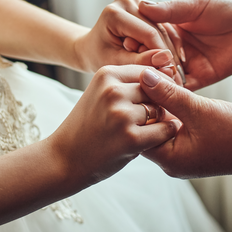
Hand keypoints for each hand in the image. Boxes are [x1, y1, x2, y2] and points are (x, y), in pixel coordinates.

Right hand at [49, 65, 178, 184]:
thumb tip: (168, 75)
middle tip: (141, 121)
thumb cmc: (88, 126)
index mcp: (106, 74)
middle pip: (156, 91)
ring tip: (137, 131)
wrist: (63, 159)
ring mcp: (121, 115)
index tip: (150, 102)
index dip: (155, 87)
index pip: (148, 72)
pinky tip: (149, 141)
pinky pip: (163, 131)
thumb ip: (129, 84)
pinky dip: (162, 136)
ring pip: (160, 111)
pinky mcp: (130, 138)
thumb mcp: (102, 94)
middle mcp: (113, 91)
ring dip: (157, 122)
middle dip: (156, 105)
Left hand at [73, 0, 183, 84]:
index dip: (163, 56)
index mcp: (115, 13)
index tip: (173, 75)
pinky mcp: (145, 6)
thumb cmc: (98, 56)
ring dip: (170, 51)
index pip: (148, 34)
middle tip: (179, 79)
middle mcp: (127, 2)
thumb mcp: (115, 63)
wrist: (91, 46)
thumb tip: (166, 60)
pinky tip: (173, 62)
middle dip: (168, 55)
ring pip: (163, 28)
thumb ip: (138, 61)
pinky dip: (167, 44)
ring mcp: (137, 1)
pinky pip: (161, 27)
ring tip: (177, 73)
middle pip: (157, 30)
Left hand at [137, 68, 231, 179]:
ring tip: (158, 78)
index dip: (134, 105)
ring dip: (160, 103)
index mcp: (169, 159)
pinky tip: (173, 88)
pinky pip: (175, 125)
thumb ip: (169, 94)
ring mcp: (182, 155)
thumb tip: (143, 76)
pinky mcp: (193, 146)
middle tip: (143, 76)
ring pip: (161, 124)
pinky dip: (173, 109)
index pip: (136, 131)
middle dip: (145, 103)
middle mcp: (171, 161)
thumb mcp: (200, 109)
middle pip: (146, 128)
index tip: (135, 81)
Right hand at [138, 0, 231, 89]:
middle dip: (144, 64)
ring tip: (145, 82)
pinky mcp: (202, 79)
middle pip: (153, 59)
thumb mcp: (197, 6)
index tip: (125, 44)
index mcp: (171, 29)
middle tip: (134, 68)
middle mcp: (176, 48)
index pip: (147, 38)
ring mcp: (188, 65)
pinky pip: (184, 89)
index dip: (136, 41)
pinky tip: (163, 92)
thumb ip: (171, 10)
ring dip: (156, 79)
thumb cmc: (230, 8)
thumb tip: (142, 6)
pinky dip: (174, 91)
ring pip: (165, 76)